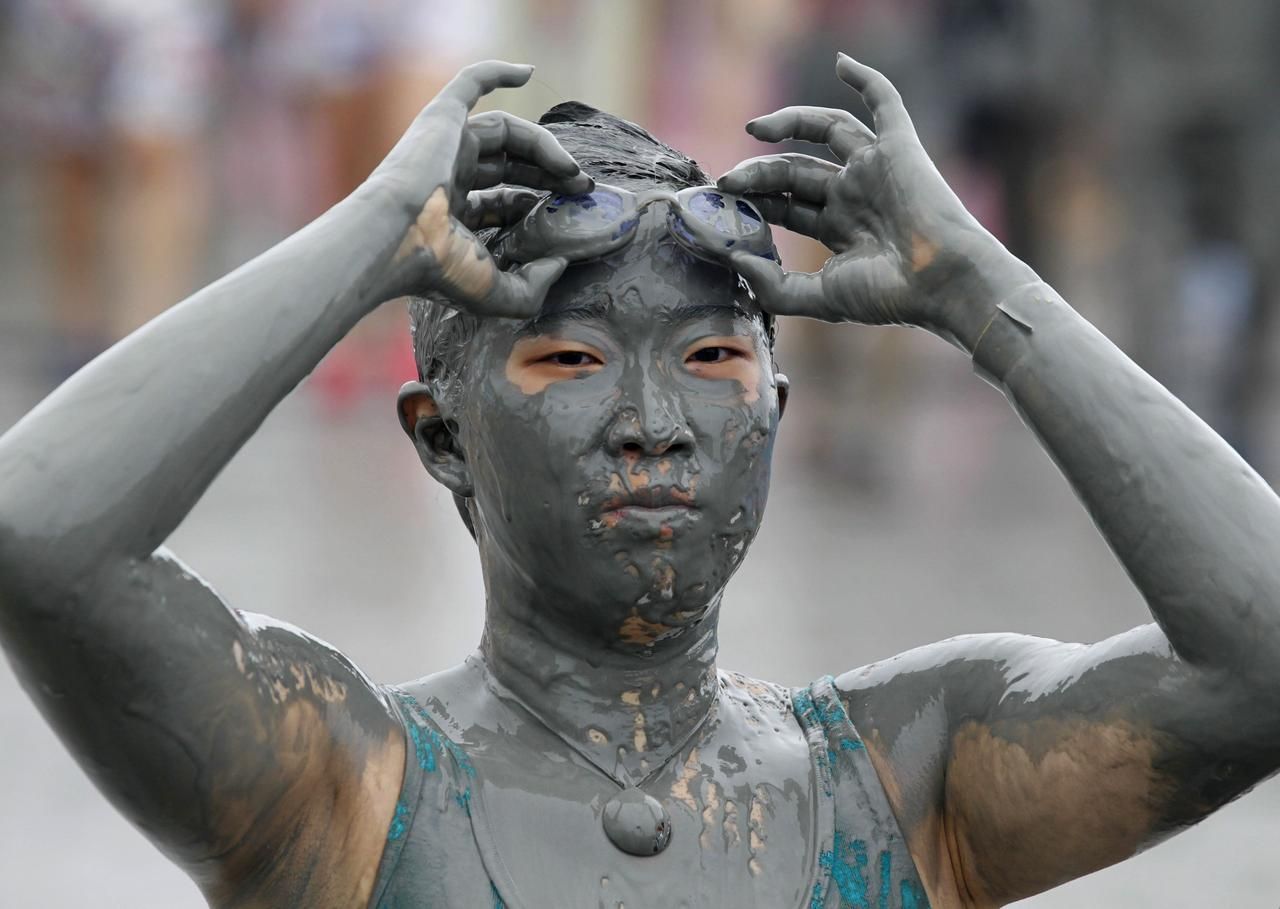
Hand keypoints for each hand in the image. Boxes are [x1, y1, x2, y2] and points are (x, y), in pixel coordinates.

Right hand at [368, 60, 591, 316]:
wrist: (400, 239)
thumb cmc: (439, 271)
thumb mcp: (498, 293)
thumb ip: (533, 287)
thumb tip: (560, 263)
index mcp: (452, 215)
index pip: (503, 201)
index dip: (538, 202)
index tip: (570, 209)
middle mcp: (446, 176)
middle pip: (510, 165)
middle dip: (549, 174)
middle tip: (582, 187)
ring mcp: (443, 145)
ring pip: (504, 132)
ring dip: (544, 145)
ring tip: (573, 168)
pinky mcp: (441, 118)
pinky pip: (469, 83)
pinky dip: (496, 73)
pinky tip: (528, 72)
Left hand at [717, 54, 995, 332]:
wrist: (943, 281)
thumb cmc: (890, 295)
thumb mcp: (821, 297)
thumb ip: (774, 286)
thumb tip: (732, 260)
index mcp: (840, 229)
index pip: (786, 206)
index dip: (753, 202)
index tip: (721, 204)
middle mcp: (856, 195)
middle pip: (795, 171)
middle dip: (758, 174)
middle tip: (727, 181)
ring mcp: (876, 169)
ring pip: (825, 132)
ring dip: (788, 124)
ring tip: (753, 129)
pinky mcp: (899, 147)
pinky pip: (884, 102)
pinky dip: (866, 79)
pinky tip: (841, 62)